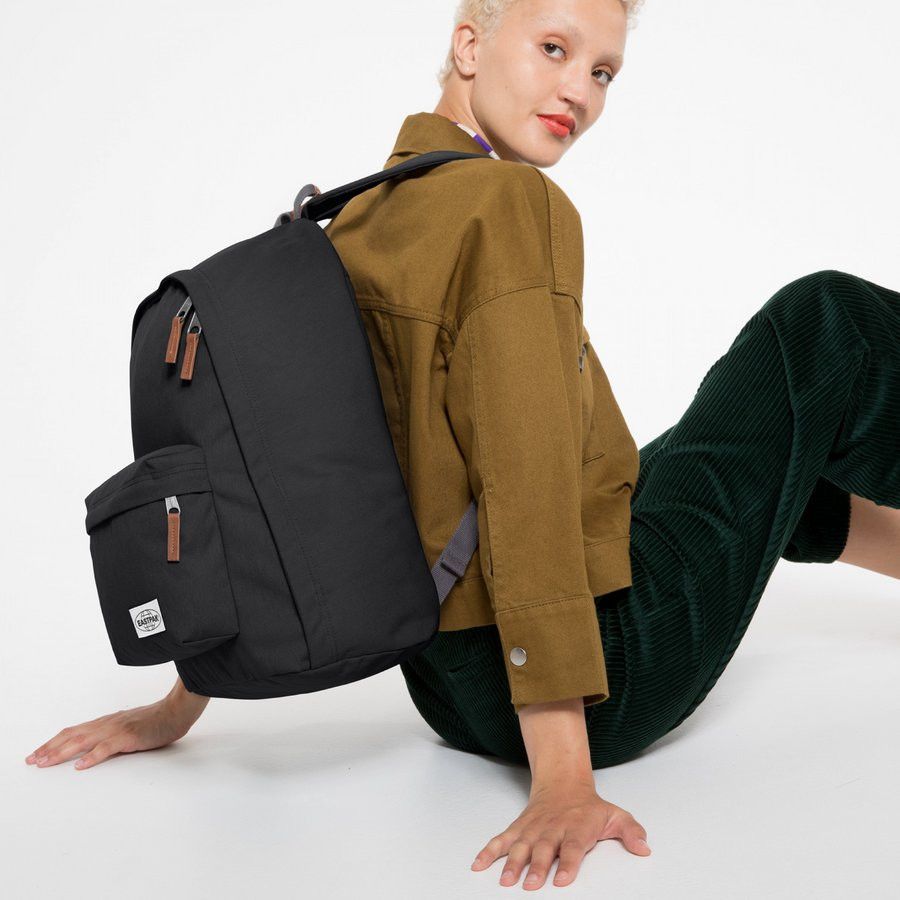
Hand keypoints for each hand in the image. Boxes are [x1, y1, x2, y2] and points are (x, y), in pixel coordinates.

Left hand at [24, 678, 208, 770]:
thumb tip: (96, 750)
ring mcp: (117, 729)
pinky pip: (107, 748)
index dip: (54, 742)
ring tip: (46, 762)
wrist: (176, 709)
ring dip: (62, 752)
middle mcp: (107, 723)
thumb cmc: (157, 719)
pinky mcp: (129, 736)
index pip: (73, 731)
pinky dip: (92, 757)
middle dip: (49, 748)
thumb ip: (112, 736)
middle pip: (72, 735)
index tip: (38, 753)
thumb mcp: (128, 727)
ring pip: (83, 741)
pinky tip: (81, 766)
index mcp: (106, 722)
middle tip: (32, 761)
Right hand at [470, 778, 650, 888]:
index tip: (563, 880)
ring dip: (512, 863)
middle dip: (537, 867)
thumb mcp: (616, 815)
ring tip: (506, 880)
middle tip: (531, 885)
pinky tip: (479, 864)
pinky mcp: (519, 829)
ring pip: (521, 845)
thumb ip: (631, 832)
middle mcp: (553, 828)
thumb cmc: (589, 806)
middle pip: (544, 849)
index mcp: (577, 827)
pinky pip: (502, 839)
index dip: (568, 863)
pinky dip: (489, 851)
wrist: (562, 783)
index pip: (573, 847)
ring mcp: (534, 828)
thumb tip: (645, 847)